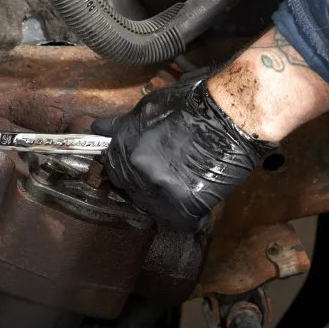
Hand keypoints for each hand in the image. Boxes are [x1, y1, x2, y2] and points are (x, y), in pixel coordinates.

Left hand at [92, 79, 276, 231]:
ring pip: (154, 209)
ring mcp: (158, 188)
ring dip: (166, 202)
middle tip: (167, 178)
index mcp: (124, 144)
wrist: (230, 113)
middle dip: (145, 187)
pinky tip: (199, 202)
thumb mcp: (149, 107)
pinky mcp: (183, 205)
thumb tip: (98, 129)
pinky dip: (191, 217)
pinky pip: (181, 223)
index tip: (142, 170)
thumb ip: (123, 125)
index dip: (128, 170)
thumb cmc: (195, 103)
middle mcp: (136, 168)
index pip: (113, 169)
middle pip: (131, 191)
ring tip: (185, 186)